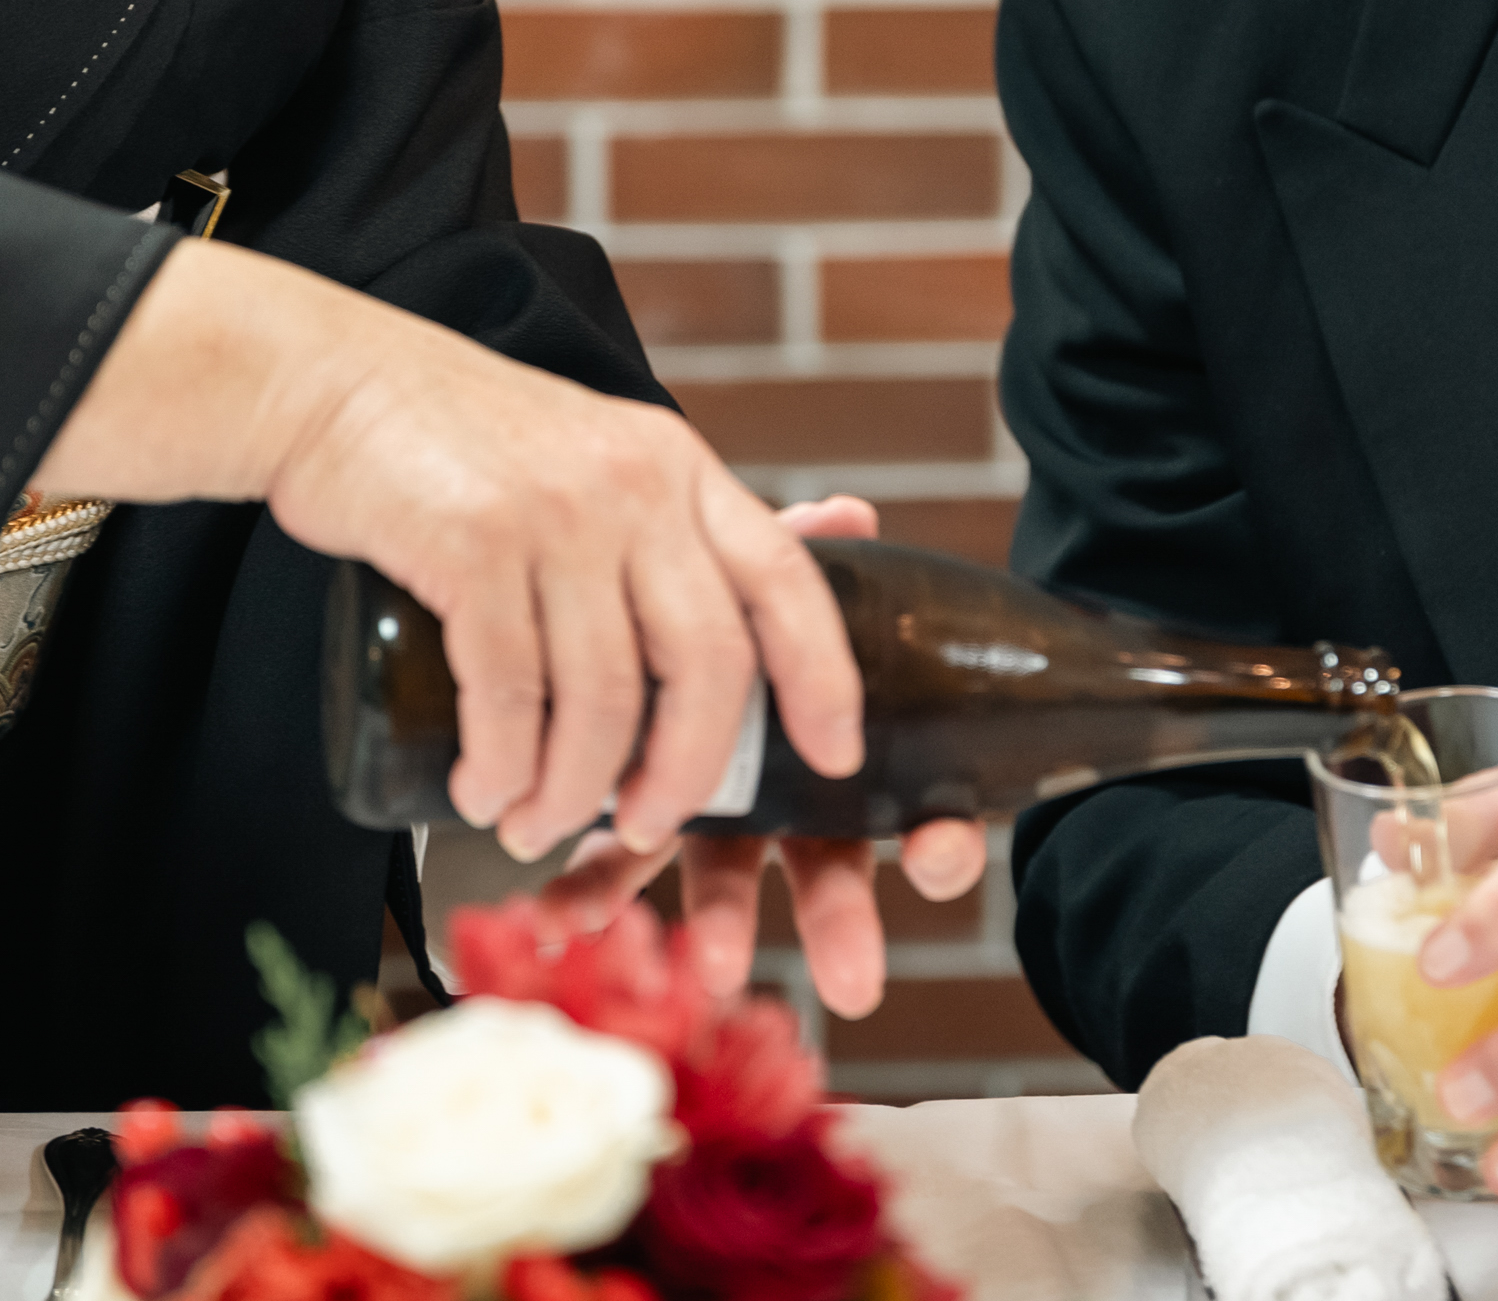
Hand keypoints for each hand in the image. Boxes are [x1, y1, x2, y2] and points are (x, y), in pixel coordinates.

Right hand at [34, 243, 863, 859]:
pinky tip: (483, 793)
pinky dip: (501, 765)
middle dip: (684, 772)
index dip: (824, 678)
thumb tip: (750, 612)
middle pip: (705, 662)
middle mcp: (635, 483)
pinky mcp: (474, 541)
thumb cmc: (457, 442)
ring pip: (602, 695)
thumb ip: (656, 530)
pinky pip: (510, 691)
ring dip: (571, 789)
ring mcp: (557, 510)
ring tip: (532, 823)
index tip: (834, 758)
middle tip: (643, 828)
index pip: (787, 580)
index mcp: (679, 467)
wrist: (328, 380)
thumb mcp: (588, 459)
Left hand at [541, 497, 991, 1015]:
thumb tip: (846, 512)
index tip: (941, 857)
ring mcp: (702, 822)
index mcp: (828, 752)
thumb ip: (795, 559)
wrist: (613, 612)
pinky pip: (610, 869)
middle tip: (856, 985)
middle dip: (842, 923)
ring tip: (714, 967)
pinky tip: (556, 926)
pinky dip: (584, 900)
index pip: (906, 805)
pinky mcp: (623, 826)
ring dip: (719, 924)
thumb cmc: (720, 616)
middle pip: (827, 866)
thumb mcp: (756, 582)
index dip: (937, 837)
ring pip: (723, 881)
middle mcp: (779, 801)